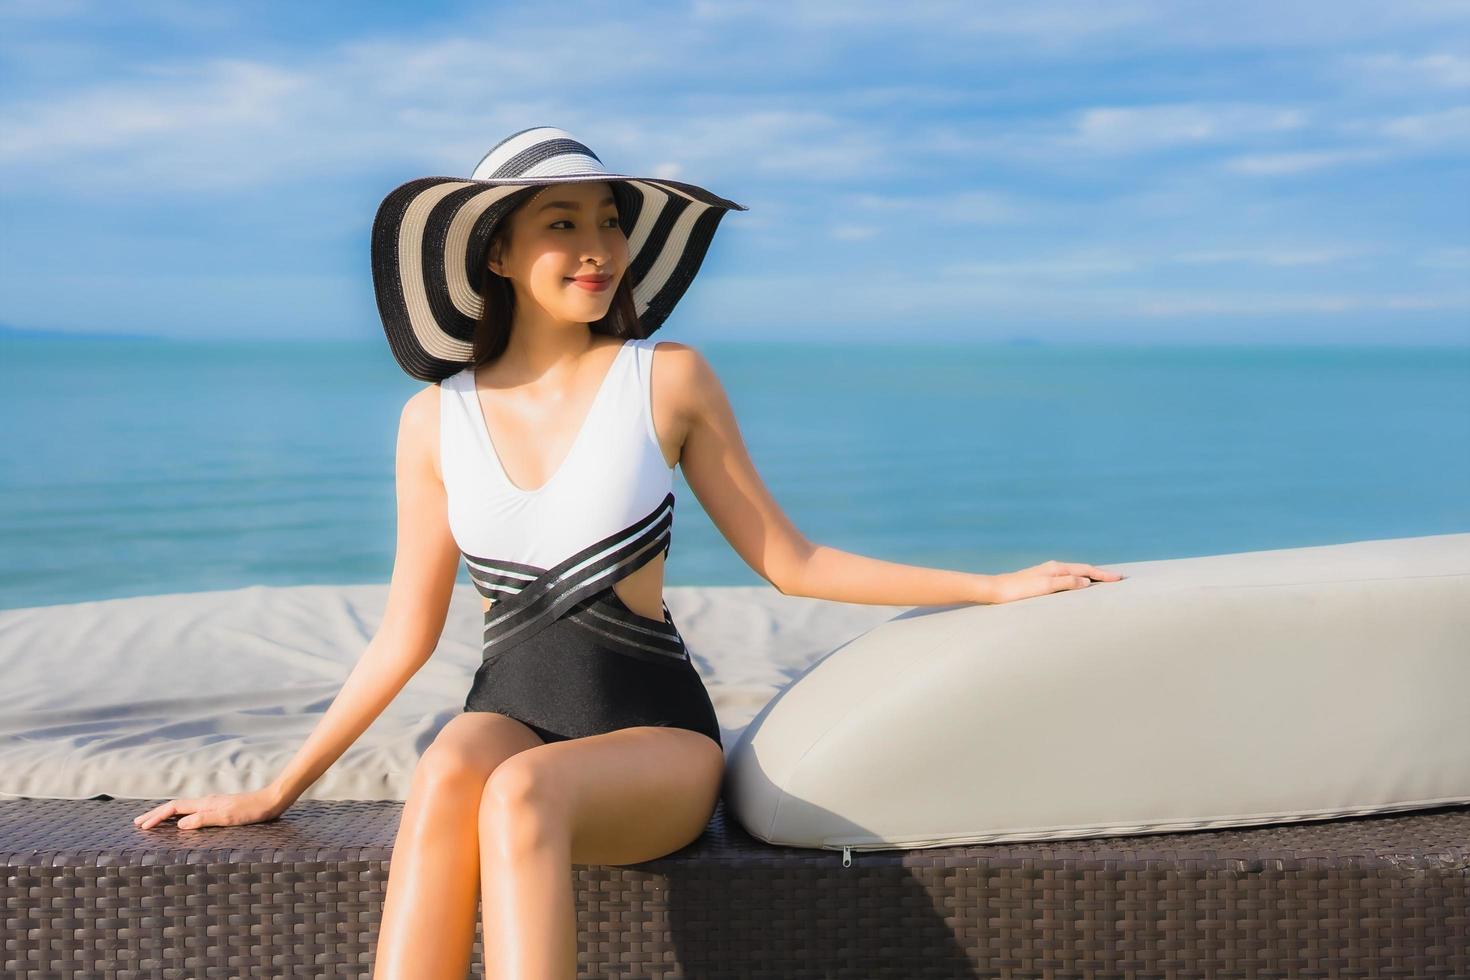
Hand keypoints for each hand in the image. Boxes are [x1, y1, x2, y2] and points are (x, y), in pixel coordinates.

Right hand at [132, 787, 285, 830]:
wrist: (273, 800)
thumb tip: (179, 825)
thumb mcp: (228, 817)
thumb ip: (204, 820)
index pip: (174, 809)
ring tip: (154, 823)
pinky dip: (182, 817)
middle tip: (138, 823)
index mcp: (205, 804)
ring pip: (184, 809)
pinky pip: (194, 812)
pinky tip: (184, 822)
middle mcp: (207, 802)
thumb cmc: (253, 811)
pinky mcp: (222, 808)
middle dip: (156, 814)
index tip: (141, 827)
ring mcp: (214, 804)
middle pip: (175, 807)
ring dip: (167, 816)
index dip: (156, 817)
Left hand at [988, 560, 1123, 603]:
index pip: (1086, 570)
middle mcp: (1053, 568)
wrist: (996, 590)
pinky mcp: (1042, 582)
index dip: (1103, 575)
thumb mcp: (1045, 587)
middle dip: (1101, 574)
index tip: (1119, 579)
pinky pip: (1067, 580)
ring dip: (1091, 577)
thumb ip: (1066, 583)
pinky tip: (1079, 587)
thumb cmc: (1019, 590)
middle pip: (1083, 570)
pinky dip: (1079, 581)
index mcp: (1056, 568)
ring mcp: (1047, 574)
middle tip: (1118, 579)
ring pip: (1075, 574)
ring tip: (1104, 582)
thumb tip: (1087, 582)